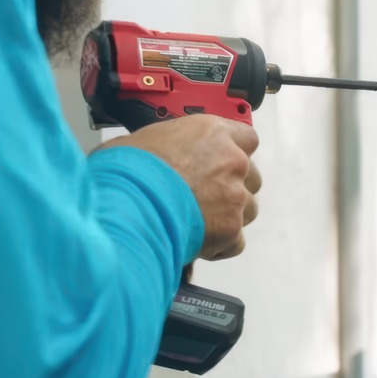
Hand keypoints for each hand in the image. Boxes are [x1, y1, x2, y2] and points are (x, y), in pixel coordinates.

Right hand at [102, 115, 260, 260]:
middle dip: (232, 187)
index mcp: (213, 134)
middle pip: (251, 177)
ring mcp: (235, 197)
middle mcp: (232, 163)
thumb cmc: (127, 170)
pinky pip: (236, 241)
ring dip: (229, 216)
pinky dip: (219, 244)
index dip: (235, 152)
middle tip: (205, 195)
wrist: (125, 205)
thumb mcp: (146, 139)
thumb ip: (172, 145)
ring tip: (198, 220)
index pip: (246, 138)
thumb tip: (162, 154)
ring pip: (248, 209)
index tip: (224, 161)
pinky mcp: (231, 229)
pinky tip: (196, 240)